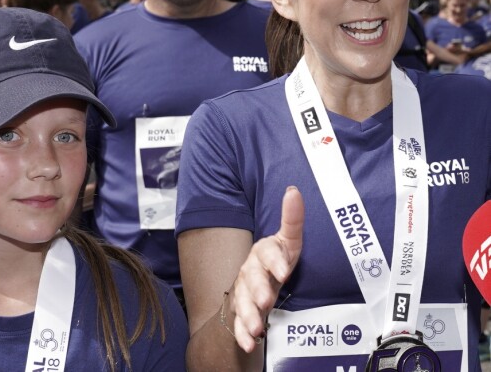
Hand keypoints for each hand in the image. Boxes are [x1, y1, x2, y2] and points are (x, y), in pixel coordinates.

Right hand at [226, 186, 303, 351]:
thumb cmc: (276, 261)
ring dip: (248, 314)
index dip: (274, 261)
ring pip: (242, 301)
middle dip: (257, 289)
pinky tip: (250, 343)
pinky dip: (242, 334)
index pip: (266, 253)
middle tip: (266, 300)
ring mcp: (243, 292)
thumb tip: (293, 190)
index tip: (285, 271)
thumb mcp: (288, 241)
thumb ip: (292, 219)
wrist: (256, 284)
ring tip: (258, 327)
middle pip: (251, 278)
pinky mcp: (241, 312)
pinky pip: (238, 323)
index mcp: (262, 252)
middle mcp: (250, 271)